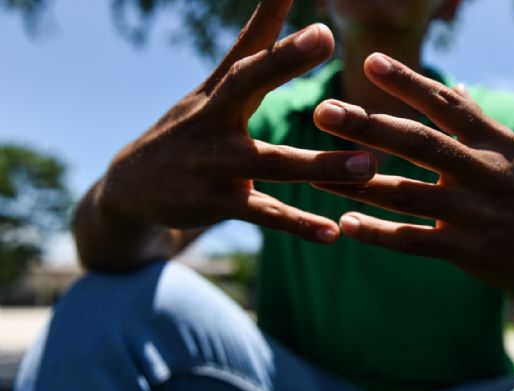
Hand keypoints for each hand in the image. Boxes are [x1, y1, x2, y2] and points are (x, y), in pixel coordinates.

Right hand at [100, 0, 376, 243]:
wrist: (132, 187)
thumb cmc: (190, 128)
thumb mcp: (214, 87)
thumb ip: (252, 44)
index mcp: (219, 91)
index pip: (247, 49)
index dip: (274, 24)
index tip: (314, 15)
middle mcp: (213, 120)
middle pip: (246, 85)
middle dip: (282, 60)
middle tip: (324, 35)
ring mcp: (215, 164)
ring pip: (271, 162)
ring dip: (319, 164)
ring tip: (368, 165)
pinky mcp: (218, 204)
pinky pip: (265, 214)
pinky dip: (298, 224)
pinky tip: (332, 233)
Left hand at [312, 53, 513, 299]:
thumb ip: (478, 123)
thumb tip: (453, 87)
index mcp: (495, 142)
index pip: (446, 104)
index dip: (407, 82)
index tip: (370, 61)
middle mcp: (485, 172)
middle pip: (419, 143)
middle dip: (369, 126)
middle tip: (323, 112)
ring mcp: (476, 214)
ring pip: (408, 194)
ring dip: (358, 184)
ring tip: (315, 174)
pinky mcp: (468, 251)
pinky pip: (415, 241)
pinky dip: (379, 233)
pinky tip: (346, 224)